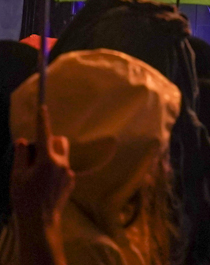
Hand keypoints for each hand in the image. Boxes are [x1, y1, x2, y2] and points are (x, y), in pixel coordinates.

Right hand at [11, 106, 73, 225]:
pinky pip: (63, 169)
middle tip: (34, 155)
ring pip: (62, 155)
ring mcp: (68, 172)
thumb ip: (21, 156)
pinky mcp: (71, 181)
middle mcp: (61, 163)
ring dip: (52, 157)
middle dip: (49, 142)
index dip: (43, 120)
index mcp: (46, 160)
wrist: (40, 222)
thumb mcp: (17, 176)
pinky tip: (44, 185)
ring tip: (37, 173)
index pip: (44, 135)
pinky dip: (54, 170)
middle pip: (59, 142)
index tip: (43, 107)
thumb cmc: (24, 199)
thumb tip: (24, 141)